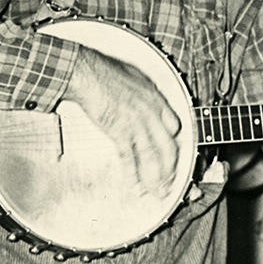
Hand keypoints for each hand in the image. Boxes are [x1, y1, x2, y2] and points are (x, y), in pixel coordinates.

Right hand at [64, 46, 182, 196]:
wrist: (88, 74)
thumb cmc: (106, 71)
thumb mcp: (134, 76)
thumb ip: (143, 90)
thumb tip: (143, 94)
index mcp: (156, 100)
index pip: (174, 126)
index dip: (173, 141)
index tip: (172, 153)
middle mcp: (151, 114)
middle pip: (168, 148)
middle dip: (171, 169)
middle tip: (170, 183)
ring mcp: (137, 125)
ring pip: (152, 157)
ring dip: (156, 178)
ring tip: (158, 192)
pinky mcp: (120, 132)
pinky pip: (129, 158)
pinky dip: (132, 174)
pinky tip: (135, 186)